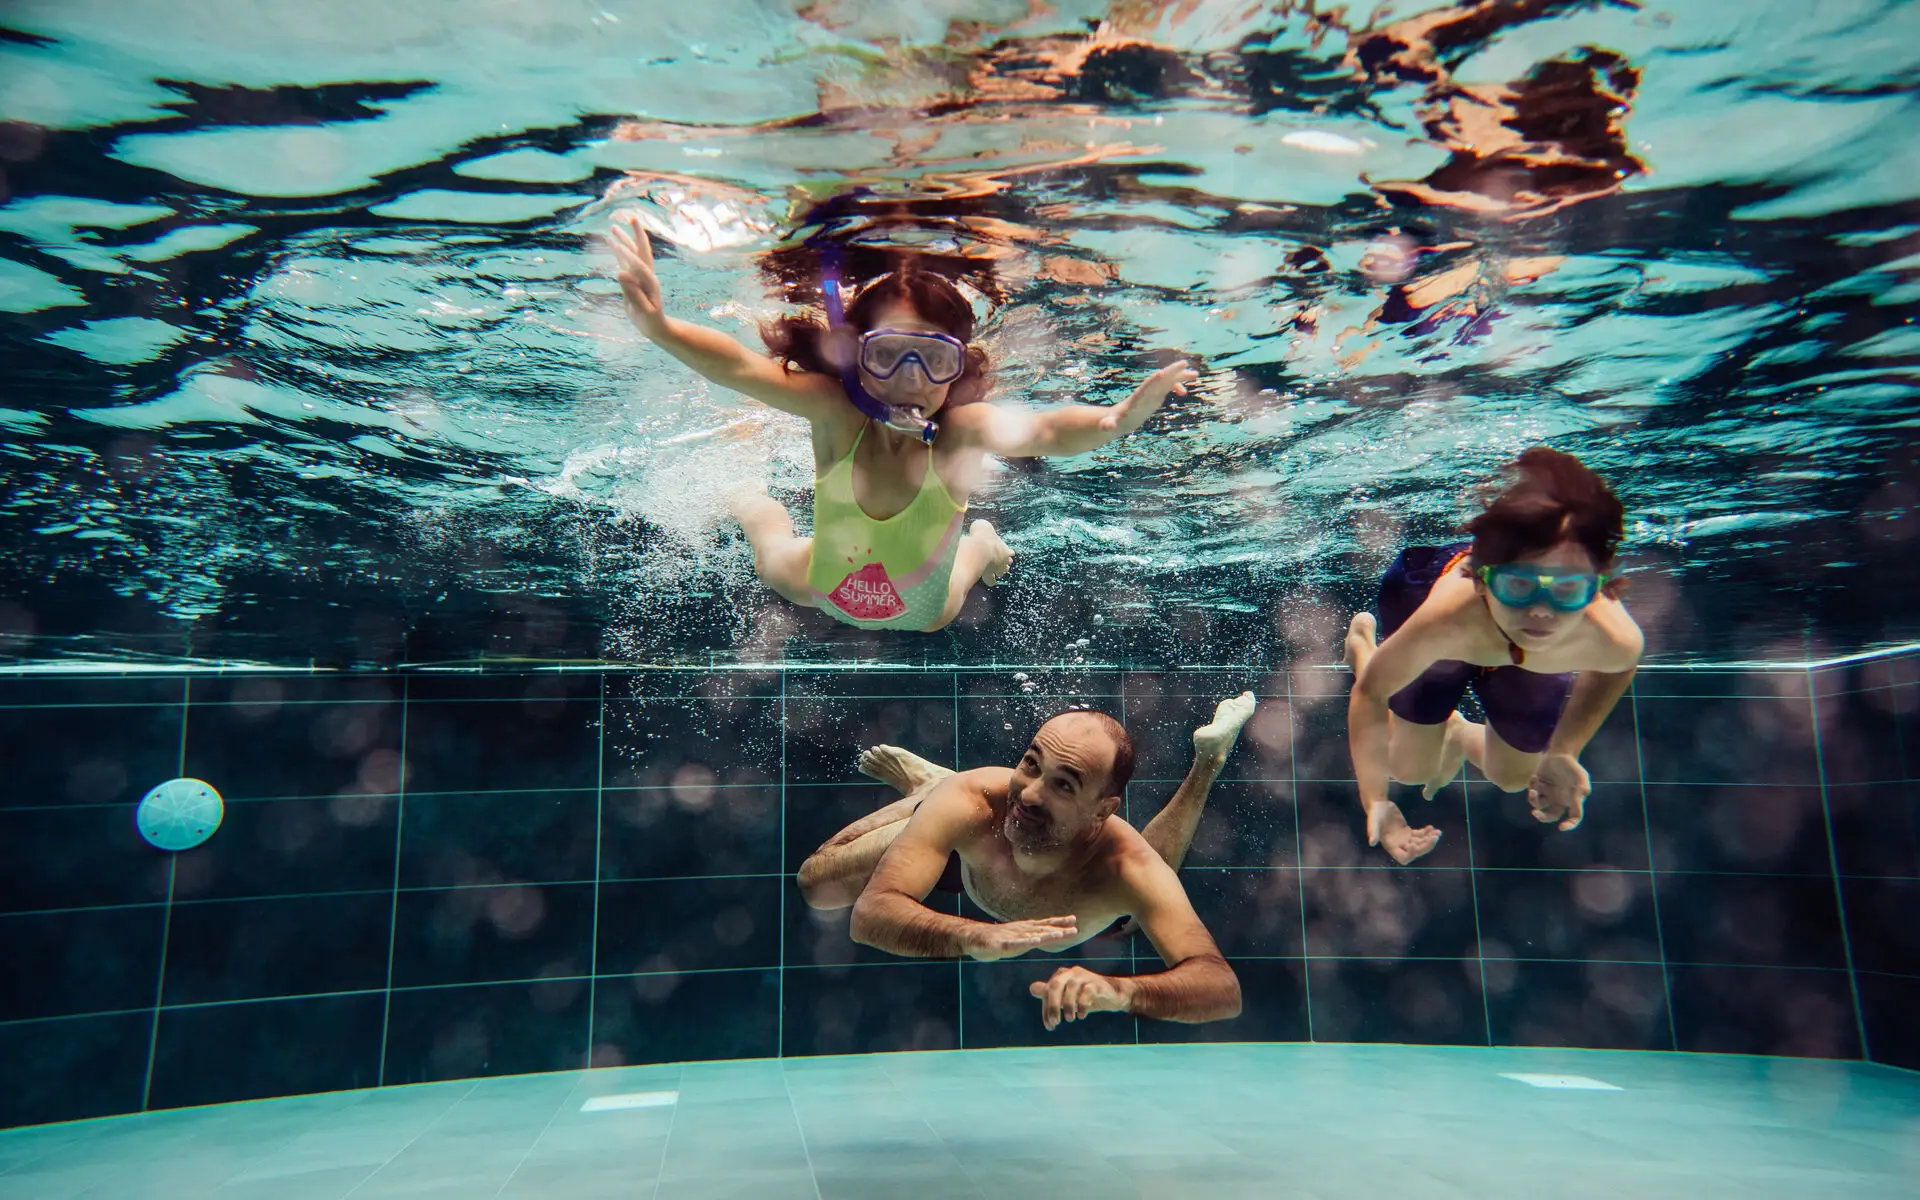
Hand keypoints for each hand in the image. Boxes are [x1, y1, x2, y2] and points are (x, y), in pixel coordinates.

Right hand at [607, 215, 664, 333]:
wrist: (655, 326)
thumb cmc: (650, 320)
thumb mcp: (643, 310)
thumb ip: (633, 292)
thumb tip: (621, 273)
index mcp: (650, 282)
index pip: (639, 264)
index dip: (627, 254)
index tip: (614, 243)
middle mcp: (647, 275)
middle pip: (641, 251)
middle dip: (636, 235)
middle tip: (631, 218)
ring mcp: (640, 276)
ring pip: (632, 254)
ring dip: (624, 240)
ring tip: (612, 227)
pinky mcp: (634, 278)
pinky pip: (626, 262)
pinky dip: (619, 251)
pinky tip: (612, 243)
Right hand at [965, 916, 1077, 961]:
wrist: (972, 938)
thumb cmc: (994, 939)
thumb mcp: (1015, 938)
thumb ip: (1028, 937)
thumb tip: (1042, 937)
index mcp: (1024, 929)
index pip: (1044, 924)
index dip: (1058, 922)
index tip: (1073, 919)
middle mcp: (1020, 930)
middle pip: (1042, 929)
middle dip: (1058, 929)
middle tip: (1075, 928)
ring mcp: (1011, 937)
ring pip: (1031, 935)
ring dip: (1046, 934)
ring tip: (1059, 934)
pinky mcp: (1001, 944)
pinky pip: (1015, 943)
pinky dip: (1025, 941)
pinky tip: (1034, 940)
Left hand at [1028, 965, 1130, 1029]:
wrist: (1114, 994)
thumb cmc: (1087, 996)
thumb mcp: (1067, 997)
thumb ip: (1050, 993)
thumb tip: (1032, 988)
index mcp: (1061, 975)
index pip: (1047, 991)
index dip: (1046, 1009)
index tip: (1050, 1026)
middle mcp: (1071, 972)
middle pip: (1055, 985)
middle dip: (1053, 1006)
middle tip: (1055, 1023)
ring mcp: (1084, 976)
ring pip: (1070, 989)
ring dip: (1068, 1007)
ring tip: (1070, 1019)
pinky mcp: (1096, 983)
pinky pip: (1086, 993)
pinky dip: (1082, 1006)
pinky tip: (1082, 1015)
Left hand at [1101, 359, 1196, 430]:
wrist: (1116, 419)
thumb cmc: (1112, 423)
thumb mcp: (1109, 425)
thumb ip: (1108, 425)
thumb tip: (1107, 427)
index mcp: (1136, 398)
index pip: (1146, 387)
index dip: (1154, 380)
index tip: (1163, 372)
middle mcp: (1145, 392)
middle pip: (1159, 379)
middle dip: (1171, 372)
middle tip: (1185, 364)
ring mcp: (1151, 393)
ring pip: (1167, 381)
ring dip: (1179, 376)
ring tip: (1195, 374)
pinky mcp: (1155, 396)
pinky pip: (1168, 388)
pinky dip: (1177, 387)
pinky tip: (1183, 393)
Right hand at [1367, 799, 1440, 864]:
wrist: (1378, 804)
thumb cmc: (1375, 813)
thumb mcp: (1373, 822)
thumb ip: (1373, 832)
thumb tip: (1371, 843)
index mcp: (1391, 846)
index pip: (1404, 857)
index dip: (1411, 853)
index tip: (1414, 843)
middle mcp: (1398, 845)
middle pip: (1416, 852)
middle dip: (1426, 846)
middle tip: (1434, 837)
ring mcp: (1404, 839)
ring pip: (1420, 844)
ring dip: (1429, 839)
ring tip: (1437, 833)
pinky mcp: (1408, 832)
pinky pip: (1420, 836)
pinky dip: (1427, 833)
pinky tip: (1432, 827)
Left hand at [1527, 751, 1588, 830]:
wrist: (1560, 753)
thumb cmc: (1572, 767)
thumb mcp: (1580, 779)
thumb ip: (1580, 792)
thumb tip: (1582, 802)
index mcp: (1572, 800)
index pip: (1573, 818)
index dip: (1569, 825)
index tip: (1562, 827)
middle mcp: (1559, 800)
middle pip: (1550, 816)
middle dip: (1542, 817)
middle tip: (1535, 813)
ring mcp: (1548, 794)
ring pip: (1539, 805)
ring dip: (1534, 799)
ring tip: (1533, 789)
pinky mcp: (1538, 787)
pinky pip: (1532, 794)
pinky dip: (1531, 788)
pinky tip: (1535, 778)